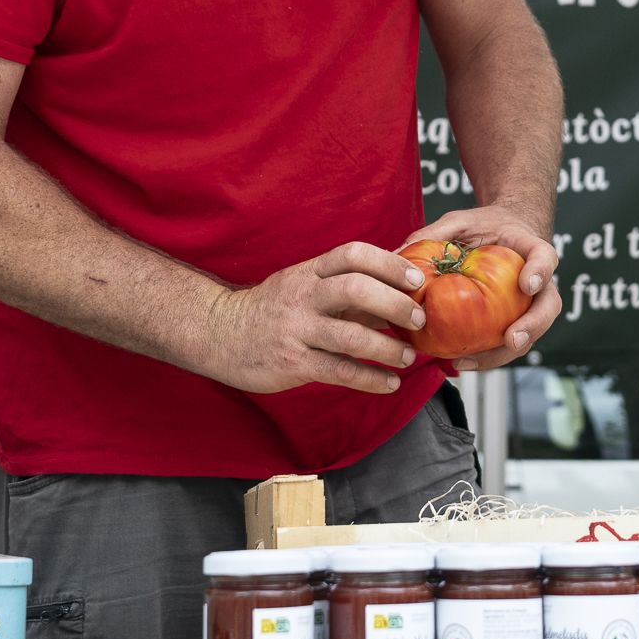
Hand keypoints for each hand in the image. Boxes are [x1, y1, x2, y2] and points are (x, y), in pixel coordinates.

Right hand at [200, 241, 427, 394]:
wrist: (218, 333)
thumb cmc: (272, 308)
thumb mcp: (304, 284)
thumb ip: (345, 285)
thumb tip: (398, 285)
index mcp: (309, 272)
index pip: (352, 254)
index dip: (389, 264)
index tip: (417, 278)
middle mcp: (303, 296)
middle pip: (355, 289)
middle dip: (394, 303)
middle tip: (419, 318)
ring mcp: (296, 329)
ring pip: (349, 335)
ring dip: (386, 348)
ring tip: (408, 356)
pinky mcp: (292, 362)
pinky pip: (338, 371)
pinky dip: (369, 378)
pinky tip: (389, 383)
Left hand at [405, 204, 559, 371]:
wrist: (502, 233)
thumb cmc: (485, 227)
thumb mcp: (460, 222)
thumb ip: (436, 233)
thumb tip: (397, 254)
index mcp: (530, 249)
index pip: (545, 257)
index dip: (541, 271)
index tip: (527, 284)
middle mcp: (537, 281)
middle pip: (548, 306)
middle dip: (533, 326)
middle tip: (512, 339)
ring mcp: (528, 305)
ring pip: (529, 334)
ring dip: (503, 352)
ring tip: (470, 360)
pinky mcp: (513, 322)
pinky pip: (506, 344)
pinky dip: (486, 357)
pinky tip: (459, 361)